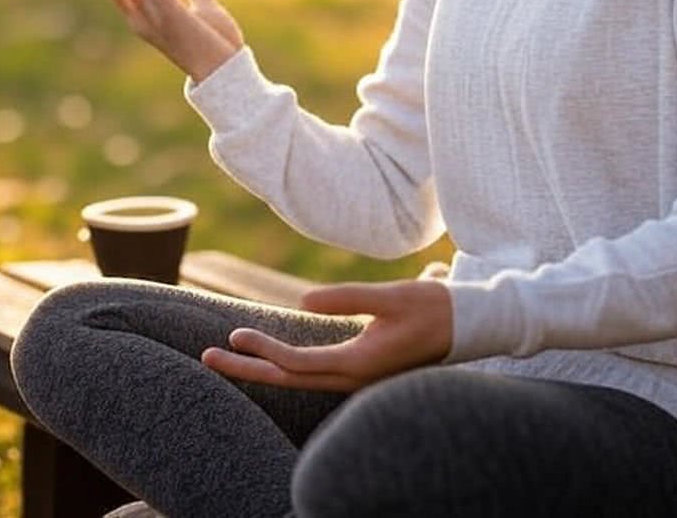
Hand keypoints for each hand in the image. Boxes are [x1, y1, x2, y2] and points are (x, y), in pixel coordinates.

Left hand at [201, 280, 452, 391]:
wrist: (471, 325)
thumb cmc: (433, 307)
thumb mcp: (391, 296)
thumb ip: (348, 297)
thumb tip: (302, 302)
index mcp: (359, 363)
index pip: (298, 363)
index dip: (264, 351)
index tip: (235, 334)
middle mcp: (354, 377)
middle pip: (289, 380)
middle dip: (247, 370)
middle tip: (206, 357)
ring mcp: (358, 378)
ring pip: (300, 379)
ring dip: (263, 369)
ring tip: (229, 356)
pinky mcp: (363, 370)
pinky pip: (315, 375)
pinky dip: (287, 368)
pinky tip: (272, 359)